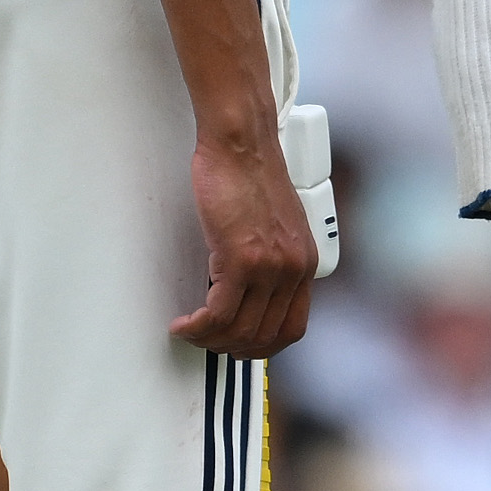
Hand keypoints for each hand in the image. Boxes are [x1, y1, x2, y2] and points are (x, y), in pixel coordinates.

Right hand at [171, 122, 314, 358]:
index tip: (239, 344)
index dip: (262, 345)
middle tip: (206, 340)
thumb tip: (250, 289)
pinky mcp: (241, 260)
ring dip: (210, 340)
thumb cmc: (250, 172)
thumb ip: (273, 256)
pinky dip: (198, 327)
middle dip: (230, 347)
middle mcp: (293, 269)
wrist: (242, 143)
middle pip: (263, 336)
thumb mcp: (276, 222)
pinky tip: (185, 324)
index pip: (292, 328)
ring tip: (191, 332)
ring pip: (239, 330)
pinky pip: (218, 314)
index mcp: (305, 262)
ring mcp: (269, 267)